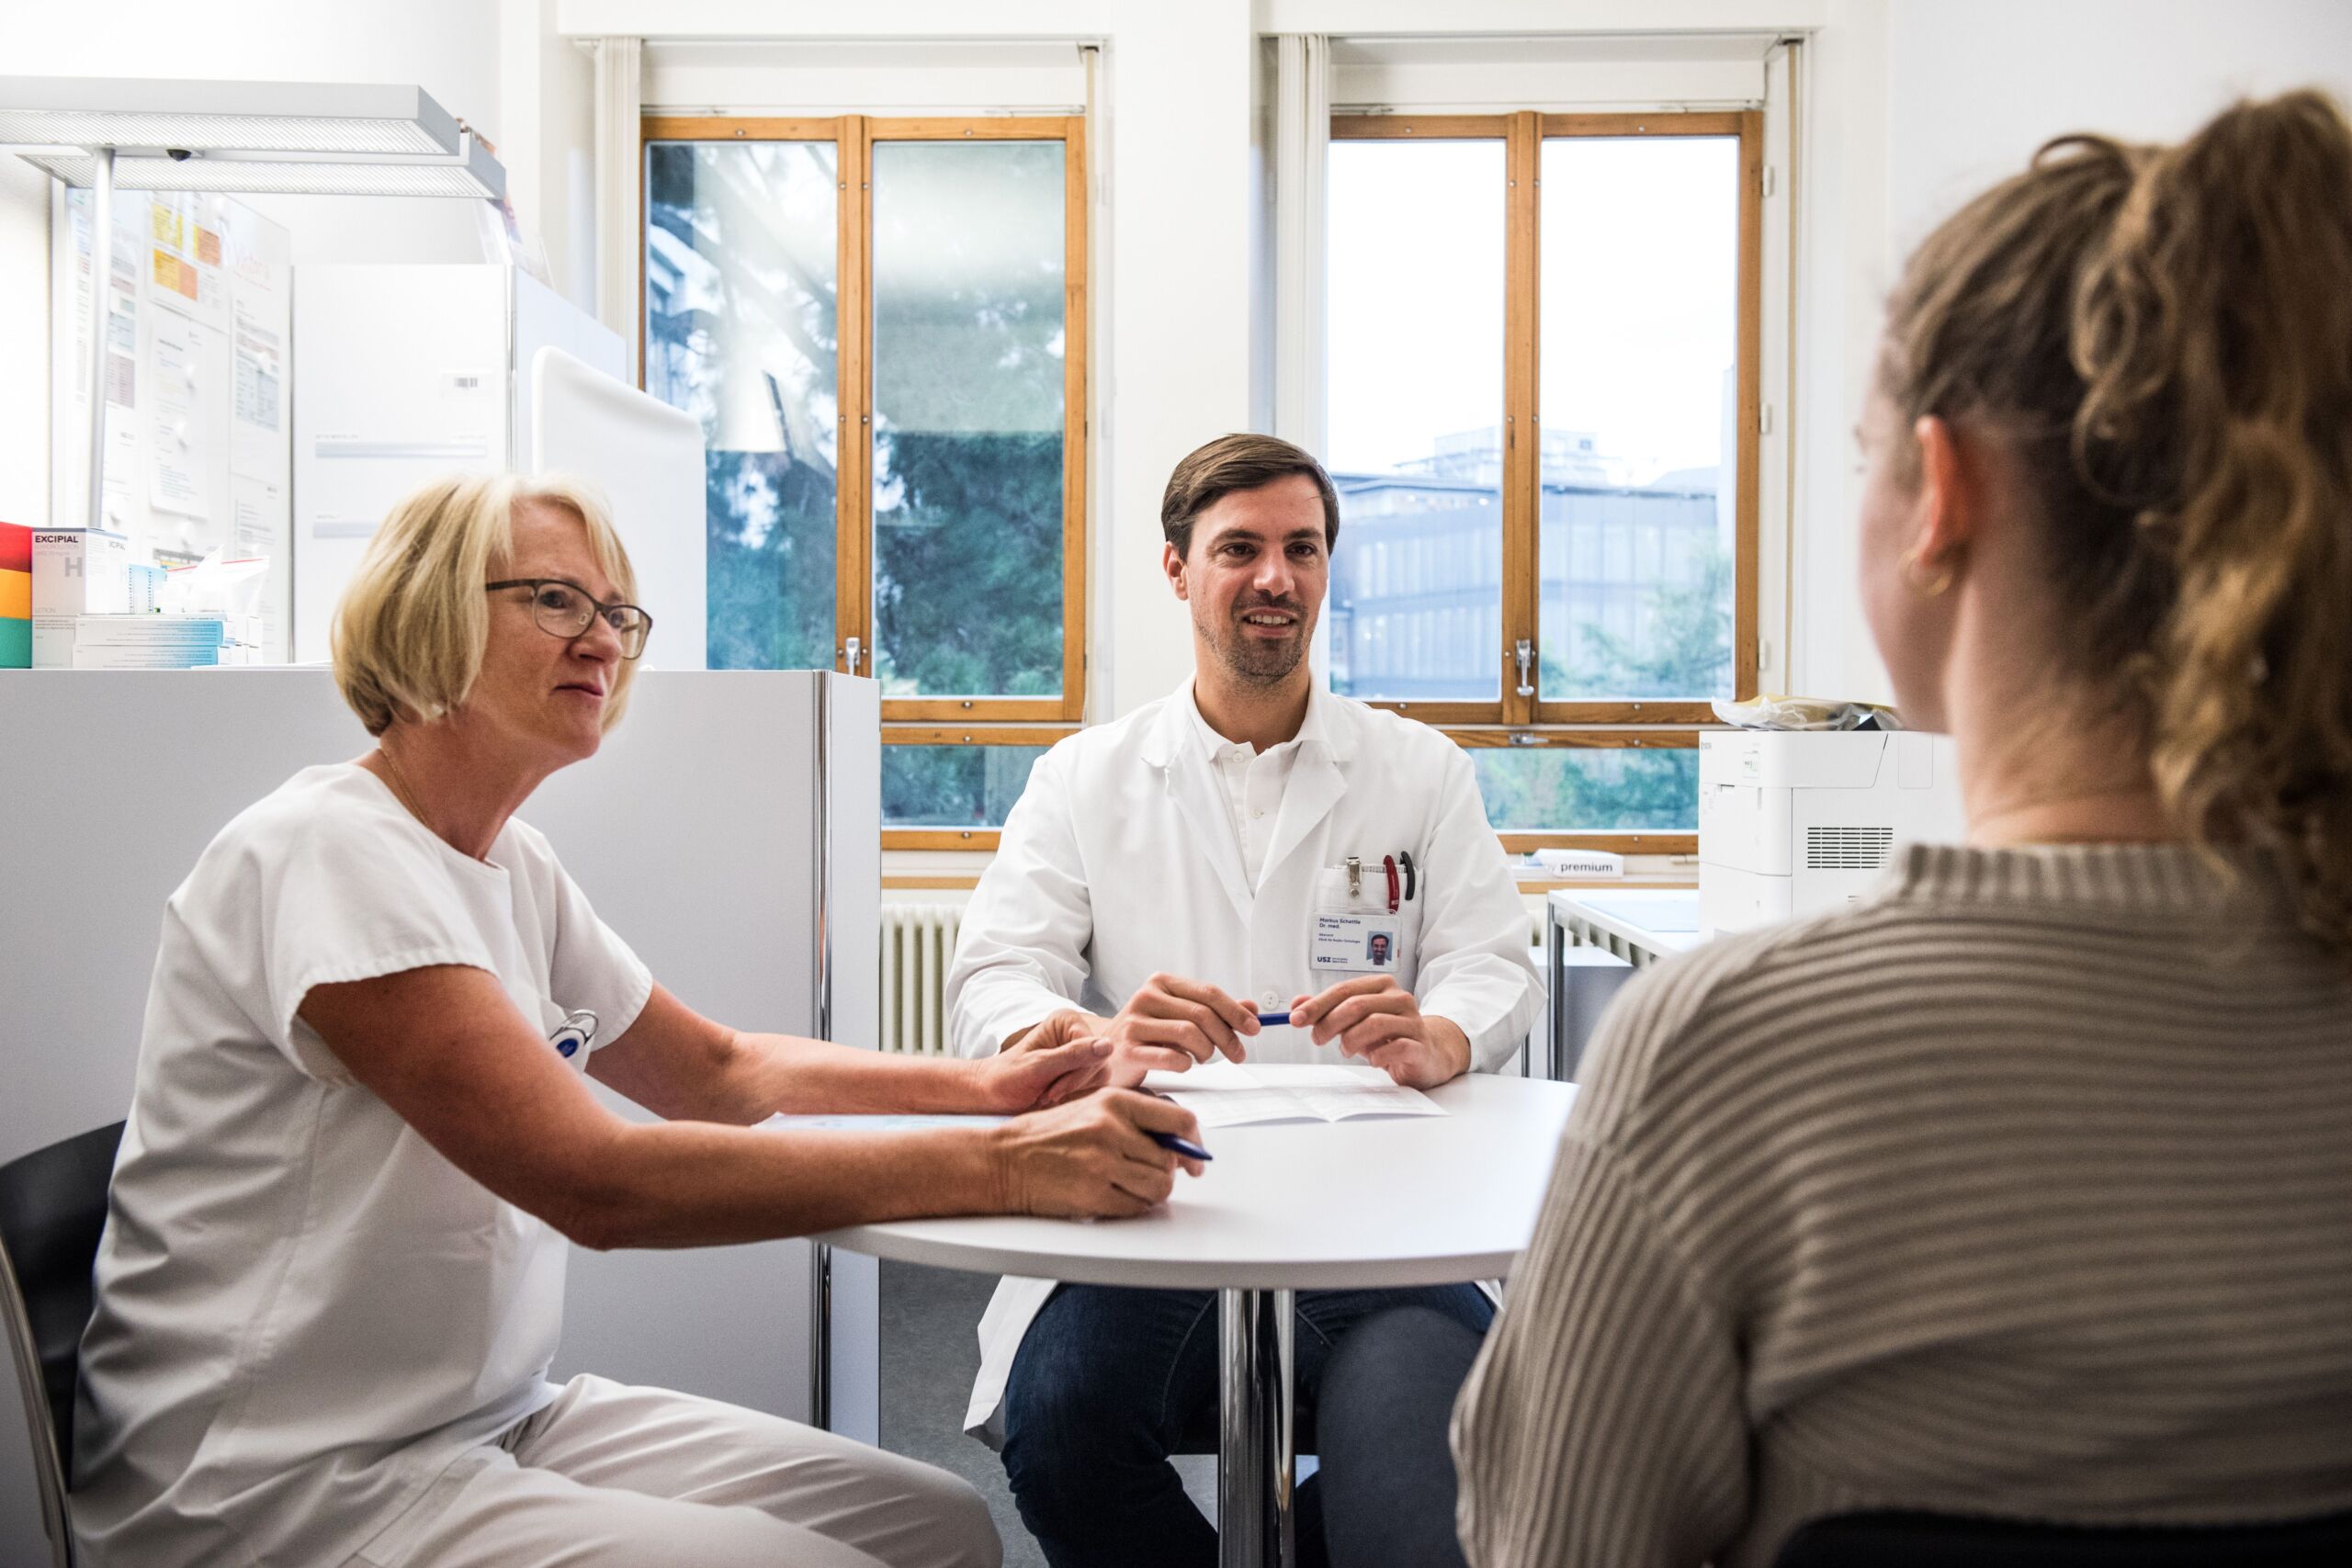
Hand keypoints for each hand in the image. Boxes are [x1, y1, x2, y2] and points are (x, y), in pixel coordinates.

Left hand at [978, 1010, 1115, 1112]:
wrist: (993, 1095)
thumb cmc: (1007, 1077)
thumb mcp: (1038, 1067)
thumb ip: (1073, 1056)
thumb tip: (1108, 1046)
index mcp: (1067, 1021)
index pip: (1094, 1047)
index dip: (1078, 1072)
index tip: (1052, 1090)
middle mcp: (1077, 1033)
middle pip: (1100, 1062)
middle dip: (1075, 1083)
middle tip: (1047, 1095)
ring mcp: (1082, 1053)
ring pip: (1101, 1076)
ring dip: (1075, 1091)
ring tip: (1047, 1095)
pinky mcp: (1082, 1071)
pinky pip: (1096, 1086)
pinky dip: (1077, 1096)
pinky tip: (1055, 1098)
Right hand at [989, 1089, 1207, 1218]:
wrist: (1003, 1161)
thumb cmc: (1046, 1134)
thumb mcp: (1091, 1106)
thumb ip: (1133, 1116)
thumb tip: (1176, 1141)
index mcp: (1115, 1100)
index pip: (1179, 1120)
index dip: (1193, 1142)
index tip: (1195, 1157)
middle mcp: (1111, 1129)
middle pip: (1170, 1160)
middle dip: (1165, 1172)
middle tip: (1147, 1174)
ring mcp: (1102, 1162)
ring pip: (1159, 1186)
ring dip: (1151, 1192)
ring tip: (1129, 1186)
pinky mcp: (1093, 1193)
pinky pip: (1137, 1207)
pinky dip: (1132, 1207)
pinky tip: (1113, 1196)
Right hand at [1102, 973, 1259, 1086]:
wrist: (1105, 1055)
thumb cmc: (1148, 1035)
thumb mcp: (1181, 1017)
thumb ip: (1215, 1011)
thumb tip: (1252, 1008)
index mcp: (1161, 983)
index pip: (1208, 992)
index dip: (1236, 1011)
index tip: (1254, 1028)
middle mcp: (1145, 997)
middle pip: (1202, 1014)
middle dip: (1227, 1037)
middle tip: (1238, 1054)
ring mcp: (1134, 1023)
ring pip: (1189, 1034)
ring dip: (1207, 1051)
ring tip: (1204, 1058)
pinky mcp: (1128, 1049)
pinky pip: (1171, 1057)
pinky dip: (1186, 1064)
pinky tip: (1185, 1065)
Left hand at [1289, 976, 1470, 1088]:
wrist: (1427, 1054)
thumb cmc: (1387, 1036)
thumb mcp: (1353, 1021)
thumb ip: (1327, 1011)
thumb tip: (1296, 1004)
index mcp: (1382, 986)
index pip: (1344, 990)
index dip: (1317, 1004)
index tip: (1295, 1018)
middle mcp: (1399, 998)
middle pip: (1356, 1005)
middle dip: (1329, 1023)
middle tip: (1317, 1039)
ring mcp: (1413, 1021)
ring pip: (1374, 1024)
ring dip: (1351, 1041)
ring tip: (1346, 1050)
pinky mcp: (1420, 1045)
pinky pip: (1395, 1047)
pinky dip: (1376, 1056)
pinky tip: (1372, 1060)